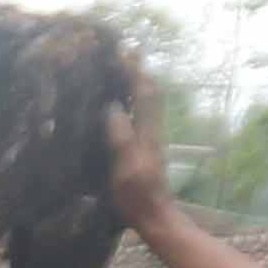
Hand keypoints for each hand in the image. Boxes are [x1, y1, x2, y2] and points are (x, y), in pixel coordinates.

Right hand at [109, 67, 174, 229]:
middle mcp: (152, 129)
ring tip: (122, 69)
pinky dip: (134, 99)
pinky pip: (141, 113)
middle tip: (124, 52)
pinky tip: (122, 102)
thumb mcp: (126, 166)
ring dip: (137, 82)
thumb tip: (113, 106)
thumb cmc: (138, 194)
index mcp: (147, 131)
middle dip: (137, 70)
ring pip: (147, 101)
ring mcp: (150, 137)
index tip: (120, 52)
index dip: (133, 71)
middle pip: (149, 91)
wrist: (154, 215)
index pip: (143, 92)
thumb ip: (121, 136)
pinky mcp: (146, 146)